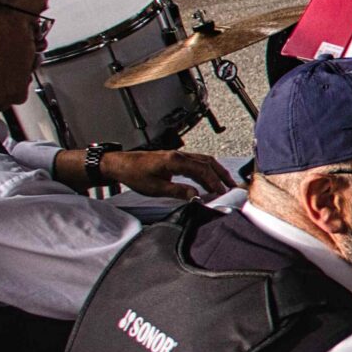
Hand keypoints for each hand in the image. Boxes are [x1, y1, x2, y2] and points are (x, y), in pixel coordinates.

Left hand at [103, 149, 237, 198]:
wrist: (120, 164)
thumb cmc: (134, 174)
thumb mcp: (155, 188)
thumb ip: (178, 191)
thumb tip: (196, 196)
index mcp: (175, 161)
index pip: (202, 170)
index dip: (214, 182)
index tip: (222, 193)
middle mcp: (179, 155)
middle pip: (208, 162)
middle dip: (221, 175)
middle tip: (231, 186)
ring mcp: (178, 155)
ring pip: (204, 160)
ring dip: (216, 171)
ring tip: (224, 182)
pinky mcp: (175, 158)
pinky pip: (196, 161)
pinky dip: (206, 170)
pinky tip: (208, 178)